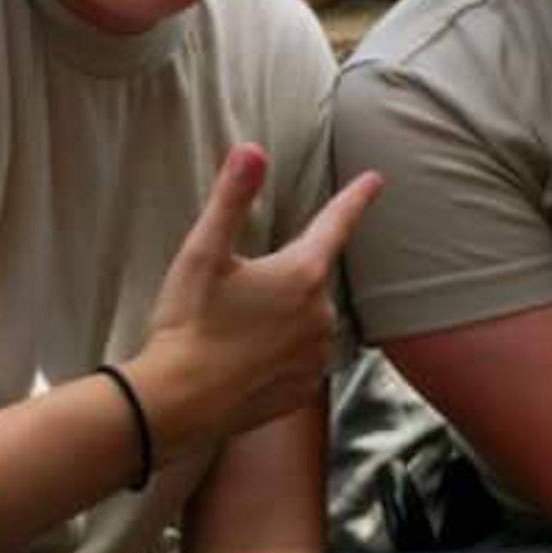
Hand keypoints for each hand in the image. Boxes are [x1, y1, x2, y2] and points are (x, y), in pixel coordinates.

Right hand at [140, 144, 382, 452]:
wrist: (176, 403)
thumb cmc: (188, 323)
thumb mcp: (203, 252)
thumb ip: (232, 198)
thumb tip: (253, 149)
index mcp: (302, 273)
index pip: (336, 222)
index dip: (355, 198)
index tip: (375, 181)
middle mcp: (321, 315)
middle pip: (311, 277)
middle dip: (284, 275)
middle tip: (235, 292)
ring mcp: (315, 356)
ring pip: (307, 319)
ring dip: (283, 315)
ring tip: (235, 328)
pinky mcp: (303, 389)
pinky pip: (300, 357)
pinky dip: (280, 351)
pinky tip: (246, 357)